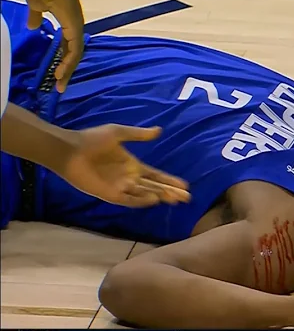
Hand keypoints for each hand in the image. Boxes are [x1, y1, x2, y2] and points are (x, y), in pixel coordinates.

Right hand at [25, 0, 83, 91]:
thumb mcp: (37, 7)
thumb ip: (36, 18)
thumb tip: (32, 27)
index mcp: (69, 24)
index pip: (67, 47)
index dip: (63, 60)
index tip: (57, 74)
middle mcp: (76, 28)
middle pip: (73, 54)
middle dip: (66, 71)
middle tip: (60, 86)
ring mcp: (77, 29)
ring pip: (75, 55)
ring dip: (68, 70)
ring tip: (60, 84)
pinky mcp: (76, 29)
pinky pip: (74, 51)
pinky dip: (69, 63)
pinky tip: (61, 73)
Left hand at [58, 124, 190, 207]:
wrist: (70, 150)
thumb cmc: (92, 140)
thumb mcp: (118, 133)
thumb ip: (139, 134)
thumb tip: (159, 130)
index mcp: (133, 165)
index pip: (156, 175)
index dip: (170, 180)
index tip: (185, 185)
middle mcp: (129, 178)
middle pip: (155, 187)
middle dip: (170, 192)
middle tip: (186, 197)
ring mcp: (120, 187)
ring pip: (145, 195)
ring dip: (159, 196)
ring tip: (174, 199)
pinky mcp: (110, 194)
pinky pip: (129, 200)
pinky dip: (141, 200)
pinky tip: (154, 199)